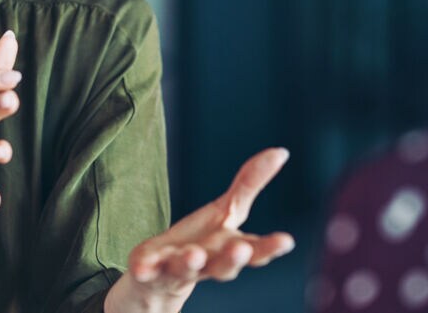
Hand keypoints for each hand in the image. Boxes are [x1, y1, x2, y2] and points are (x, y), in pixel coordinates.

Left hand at [106, 148, 294, 312]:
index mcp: (229, 249)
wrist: (160, 276)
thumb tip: (281, 151)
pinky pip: (146, 271)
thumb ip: (250, 184)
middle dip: (232, 259)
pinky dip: (145, 269)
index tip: (286, 241)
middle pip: (224, 266)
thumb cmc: (203, 240)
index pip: (255, 251)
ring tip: (193, 255)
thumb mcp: (227, 210)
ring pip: (186, 269)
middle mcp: (208, 264)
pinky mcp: (149, 270)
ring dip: (190, 262)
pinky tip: (141, 267)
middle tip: (240, 250)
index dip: (270, 247)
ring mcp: (178, 269)